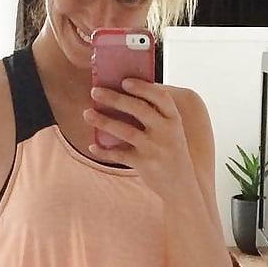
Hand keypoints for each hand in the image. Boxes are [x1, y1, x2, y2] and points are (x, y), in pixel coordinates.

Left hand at [82, 78, 195, 200]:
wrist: (181, 186)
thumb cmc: (170, 152)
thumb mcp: (171, 132)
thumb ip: (155, 115)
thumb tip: (124, 94)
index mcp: (174, 119)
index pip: (160, 97)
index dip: (142, 88)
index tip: (124, 81)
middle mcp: (167, 132)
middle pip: (139, 110)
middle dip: (115, 98)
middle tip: (94, 91)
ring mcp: (155, 149)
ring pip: (125, 131)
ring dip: (103, 121)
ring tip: (87, 113)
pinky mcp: (145, 165)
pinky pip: (119, 155)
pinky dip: (104, 151)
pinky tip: (92, 146)